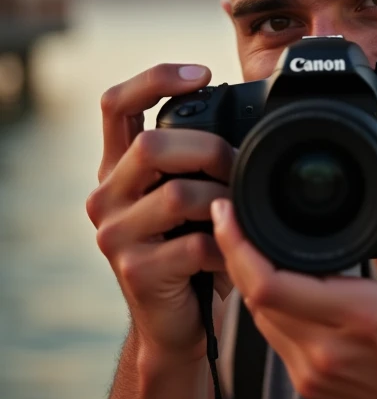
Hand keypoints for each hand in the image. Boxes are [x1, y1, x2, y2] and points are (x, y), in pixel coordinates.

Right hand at [86, 63, 234, 362]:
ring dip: (222, 200)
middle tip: (237, 165)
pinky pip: (194, 244)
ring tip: (241, 212)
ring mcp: (115, 235)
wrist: (174, 324)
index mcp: (117, 169)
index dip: (155, 79)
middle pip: (150, 145)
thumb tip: (247, 120)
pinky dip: (227, 245)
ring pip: (176, 194)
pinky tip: (236, 252)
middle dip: (207, 149)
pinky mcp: (136, 271)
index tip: (202, 74)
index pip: (115, 104)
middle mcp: (106, 196)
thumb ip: (194, 161)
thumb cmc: (190, 253)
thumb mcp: (186, 198)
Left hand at [210, 135, 376, 398]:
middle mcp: (327, 350)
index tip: (225, 209)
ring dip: (252, 280)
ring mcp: (313, 376)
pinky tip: (280, 285)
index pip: (268, 283)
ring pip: (259, 319)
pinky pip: (274, 341)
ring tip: (251, 242)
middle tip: (232, 214)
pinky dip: (271, 309)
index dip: (236, 245)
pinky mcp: (311, 390)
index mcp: (359, 315)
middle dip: (236, 252)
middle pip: (252, 296)